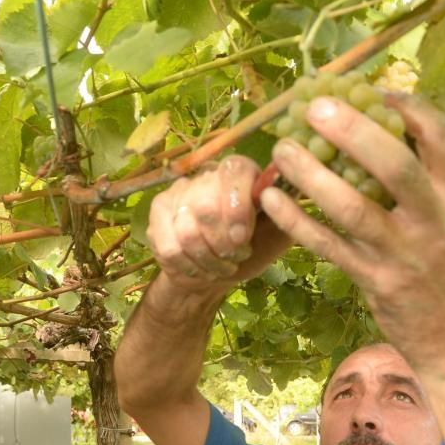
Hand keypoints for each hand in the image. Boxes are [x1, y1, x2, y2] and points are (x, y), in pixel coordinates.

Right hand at [147, 156, 290, 293]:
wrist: (216, 272)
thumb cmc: (253, 250)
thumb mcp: (279, 235)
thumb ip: (286, 214)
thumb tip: (286, 194)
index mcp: (242, 172)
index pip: (234, 172)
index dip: (237, 207)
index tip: (243, 239)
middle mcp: (208, 175)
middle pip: (205, 206)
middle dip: (223, 243)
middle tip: (237, 257)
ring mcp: (180, 192)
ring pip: (186, 231)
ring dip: (208, 259)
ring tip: (222, 266)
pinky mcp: (159, 212)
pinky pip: (169, 246)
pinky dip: (188, 266)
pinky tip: (200, 269)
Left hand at [259, 94, 444, 374]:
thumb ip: (436, 187)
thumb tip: (392, 139)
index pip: (441, 136)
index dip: (406, 106)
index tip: (374, 90)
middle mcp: (435, 222)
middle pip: (393, 164)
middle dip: (352, 130)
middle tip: (315, 108)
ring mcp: (404, 254)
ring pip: (351, 206)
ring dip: (311, 174)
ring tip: (282, 150)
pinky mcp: (375, 283)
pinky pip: (327, 245)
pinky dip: (296, 220)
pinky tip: (273, 200)